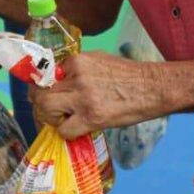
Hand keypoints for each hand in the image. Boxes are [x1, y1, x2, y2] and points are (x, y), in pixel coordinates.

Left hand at [30, 51, 166, 138]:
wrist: (154, 88)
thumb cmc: (129, 75)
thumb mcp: (98, 61)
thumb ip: (76, 69)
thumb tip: (58, 81)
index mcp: (77, 61)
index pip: (45, 75)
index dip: (42, 89)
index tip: (45, 96)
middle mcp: (76, 76)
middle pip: (40, 92)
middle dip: (39, 105)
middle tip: (48, 113)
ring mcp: (83, 97)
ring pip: (45, 108)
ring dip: (49, 118)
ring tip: (62, 121)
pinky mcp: (92, 116)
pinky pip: (65, 129)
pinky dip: (67, 133)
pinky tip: (78, 128)